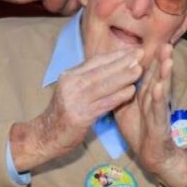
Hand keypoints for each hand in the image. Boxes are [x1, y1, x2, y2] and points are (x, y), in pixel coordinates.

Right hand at [16, 47, 141, 165]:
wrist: (46, 136)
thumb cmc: (64, 112)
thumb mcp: (71, 90)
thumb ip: (88, 78)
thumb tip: (112, 65)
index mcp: (68, 75)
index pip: (95, 61)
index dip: (115, 55)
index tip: (132, 50)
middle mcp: (70, 85)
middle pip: (100, 70)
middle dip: (122, 62)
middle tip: (140, 54)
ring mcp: (74, 100)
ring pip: (103, 85)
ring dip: (123, 77)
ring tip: (139, 70)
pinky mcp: (80, 116)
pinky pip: (103, 104)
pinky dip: (118, 96)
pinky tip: (131, 91)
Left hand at [113, 46, 186, 186]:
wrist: (150, 154)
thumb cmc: (140, 129)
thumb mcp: (126, 106)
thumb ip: (121, 90)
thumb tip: (109, 74)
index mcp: (146, 93)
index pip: (147, 71)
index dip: (148, 57)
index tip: (149, 40)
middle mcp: (155, 99)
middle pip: (158, 76)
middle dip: (161, 59)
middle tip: (165, 43)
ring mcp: (159, 111)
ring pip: (162, 89)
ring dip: (165, 74)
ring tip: (168, 59)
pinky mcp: (160, 124)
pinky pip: (158, 110)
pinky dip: (158, 98)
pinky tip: (158, 87)